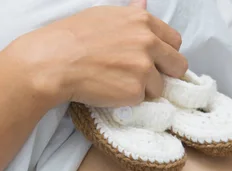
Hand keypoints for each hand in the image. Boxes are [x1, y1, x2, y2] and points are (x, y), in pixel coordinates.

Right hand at [7, 0, 187, 108]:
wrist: (53, 62)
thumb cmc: (73, 37)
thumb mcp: (105, 16)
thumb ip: (132, 14)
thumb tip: (145, 3)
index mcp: (142, 21)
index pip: (175, 41)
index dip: (165, 53)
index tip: (154, 60)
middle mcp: (148, 42)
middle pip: (178, 65)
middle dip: (165, 73)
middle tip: (143, 78)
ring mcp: (143, 68)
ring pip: (159, 86)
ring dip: (143, 89)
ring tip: (118, 83)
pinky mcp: (135, 91)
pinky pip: (142, 101)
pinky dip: (129, 100)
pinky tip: (111, 91)